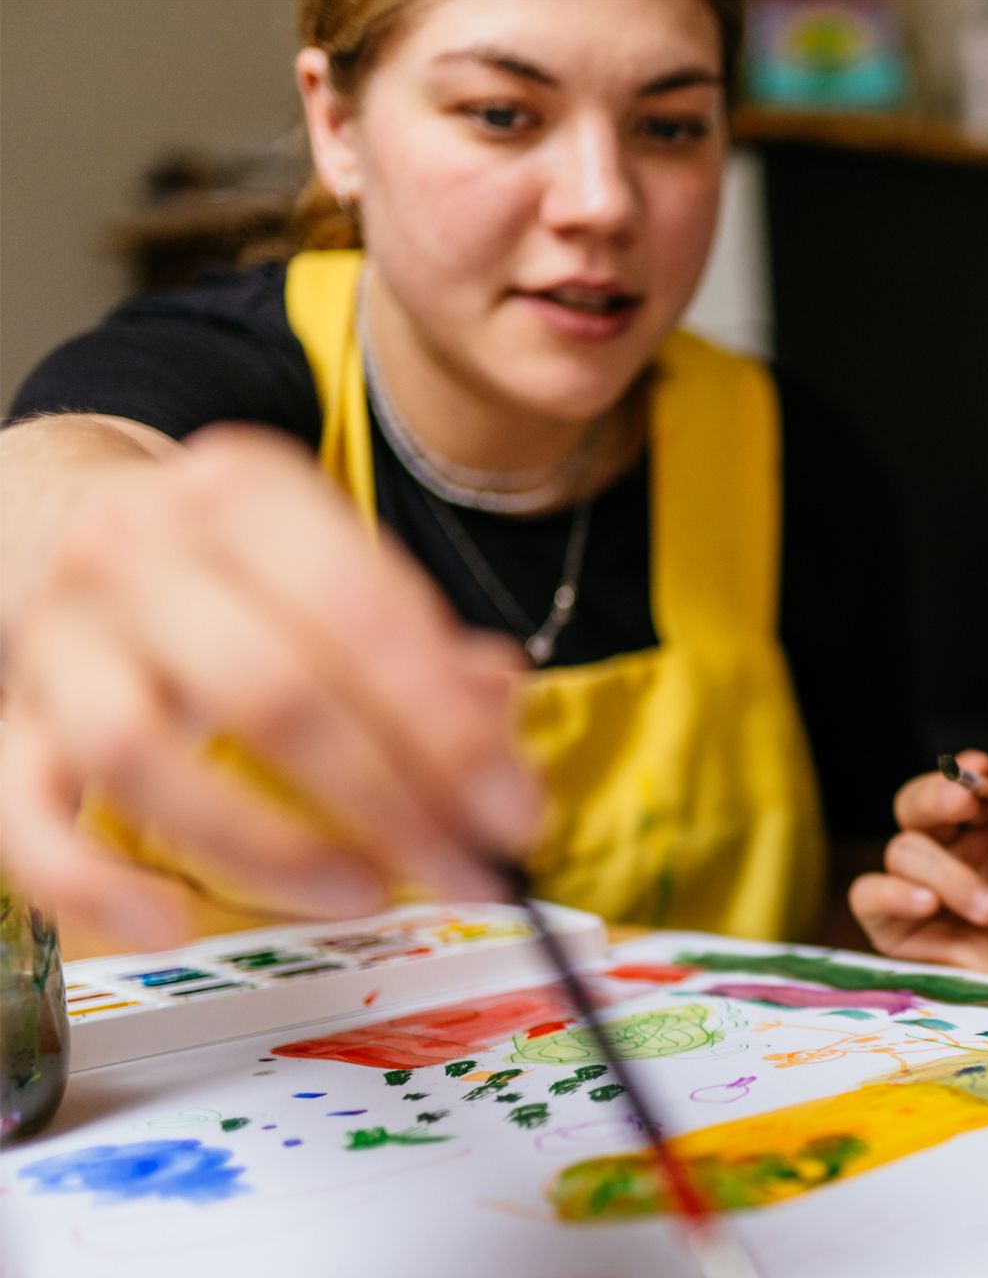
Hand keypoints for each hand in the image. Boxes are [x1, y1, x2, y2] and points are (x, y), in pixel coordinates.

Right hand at [0, 426, 541, 947]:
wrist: (67, 509)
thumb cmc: (234, 558)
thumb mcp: (332, 556)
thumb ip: (421, 638)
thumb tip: (497, 709)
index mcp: (242, 491)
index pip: (360, 611)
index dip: (447, 724)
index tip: (512, 807)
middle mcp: (137, 551)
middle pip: (269, 690)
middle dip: (388, 797)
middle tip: (467, 866)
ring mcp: (59, 637)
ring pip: (140, 755)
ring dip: (267, 847)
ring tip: (364, 892)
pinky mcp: (10, 717)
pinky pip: (25, 815)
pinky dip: (93, 883)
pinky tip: (173, 922)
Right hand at [849, 750, 987, 977]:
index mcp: (987, 828)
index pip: (960, 784)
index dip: (962, 773)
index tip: (981, 771)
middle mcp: (948, 852)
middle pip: (915, 803)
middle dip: (936, 796)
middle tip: (965, 804)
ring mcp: (918, 888)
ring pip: (903, 849)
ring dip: (947, 872)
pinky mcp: (895, 928)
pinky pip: (868, 894)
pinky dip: (891, 891)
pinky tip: (928, 903)